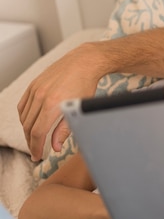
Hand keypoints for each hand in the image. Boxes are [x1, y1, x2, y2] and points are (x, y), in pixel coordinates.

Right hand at [18, 44, 102, 160]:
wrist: (84, 62)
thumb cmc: (86, 84)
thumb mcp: (79, 108)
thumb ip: (65, 129)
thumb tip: (56, 147)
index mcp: (52, 105)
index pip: (38, 133)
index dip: (36, 147)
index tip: (38, 156)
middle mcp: (40, 97)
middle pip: (29, 127)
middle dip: (31, 142)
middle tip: (36, 152)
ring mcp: (35, 89)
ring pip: (24, 117)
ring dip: (27, 131)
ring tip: (34, 140)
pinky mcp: (33, 84)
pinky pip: (23, 105)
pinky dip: (24, 117)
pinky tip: (29, 123)